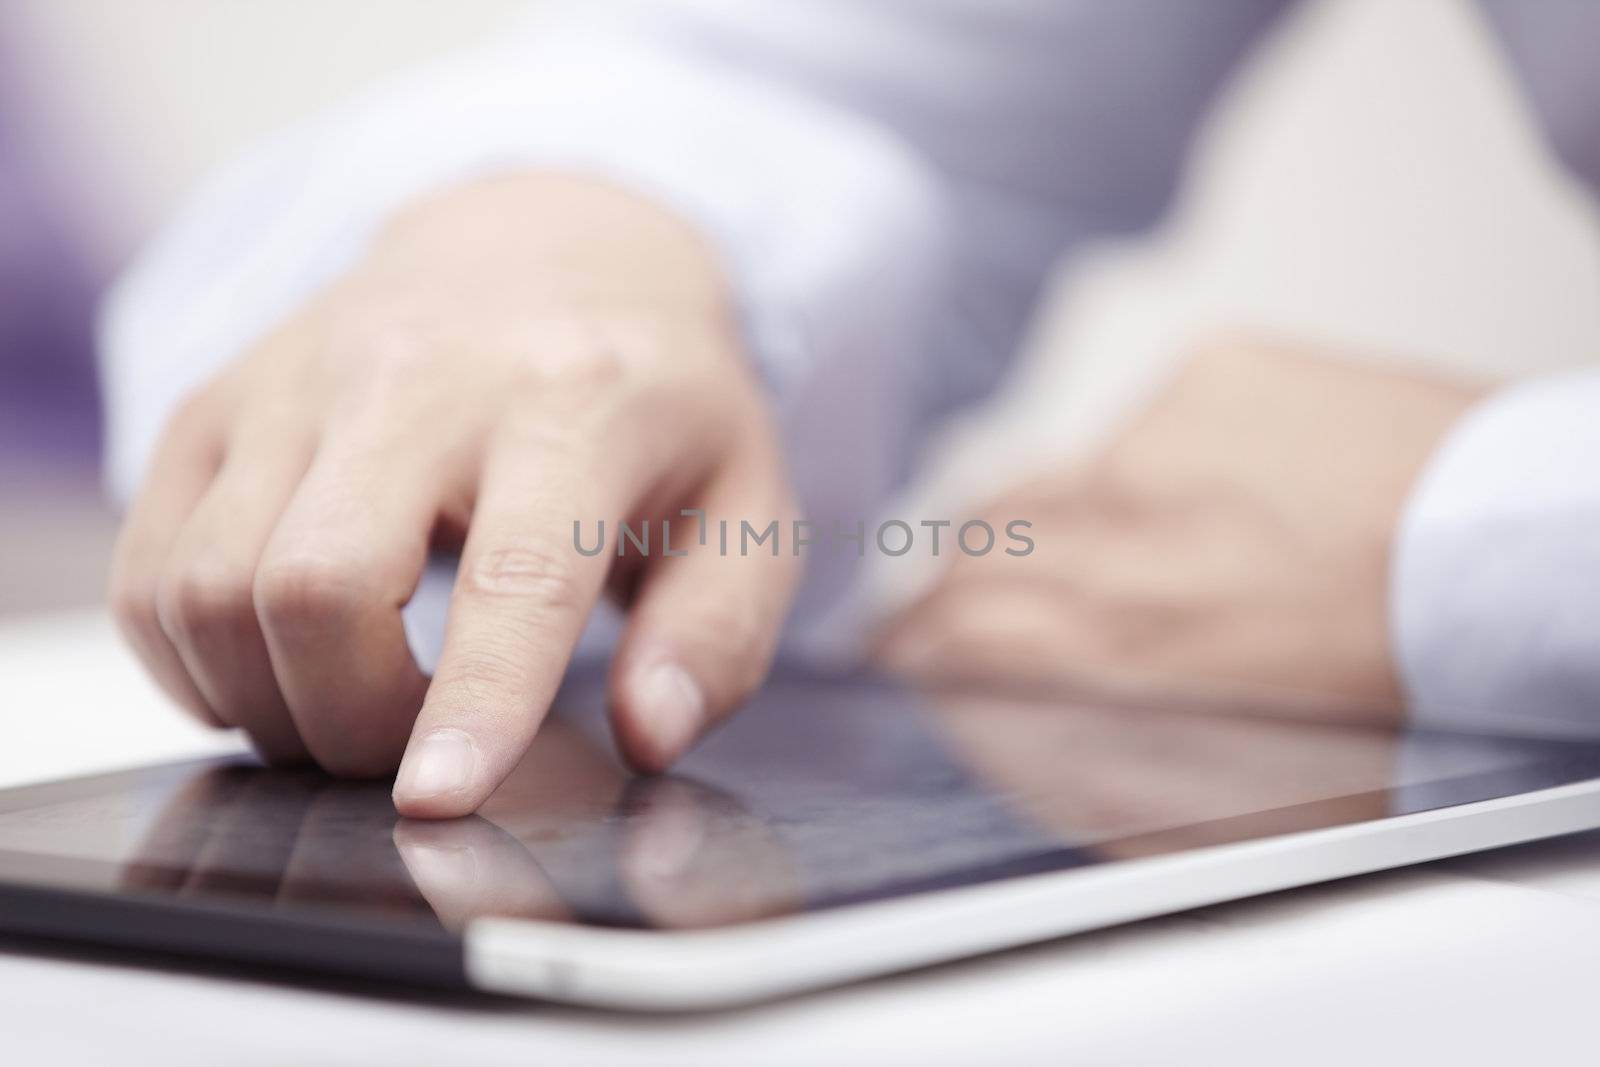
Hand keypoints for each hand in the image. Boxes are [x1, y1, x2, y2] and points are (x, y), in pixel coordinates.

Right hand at [109, 175, 798, 816]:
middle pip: (315, 588)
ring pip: (206, 589)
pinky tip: (274, 661)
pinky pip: (148, 572)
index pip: (512, 575)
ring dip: (266, 701)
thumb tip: (649, 734)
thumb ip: (713, 632)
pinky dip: (190, 659)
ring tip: (349, 702)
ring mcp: (298, 382)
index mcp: (575, 404)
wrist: (550, 241)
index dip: (473, 702)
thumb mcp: (743, 504)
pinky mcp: (218, 402)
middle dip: (349, 722)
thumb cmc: (655, 399)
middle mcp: (420, 379)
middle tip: (408, 747)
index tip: (437, 802)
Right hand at [877, 338, 1481, 719]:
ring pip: (1043, 476)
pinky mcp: (1207, 370)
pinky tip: (1196, 485)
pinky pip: (1135, 420)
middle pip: (974, 544)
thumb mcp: (1233, 746)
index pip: (961, 632)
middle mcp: (1119, 532)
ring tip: (1065, 549)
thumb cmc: (1399, 667)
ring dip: (1030, 519)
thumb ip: (1107, 726)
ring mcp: (1156, 436)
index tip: (893, 645)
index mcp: (1124, 642)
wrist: (1520, 551)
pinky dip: (1144, 458)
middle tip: (929, 598)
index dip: (912, 641)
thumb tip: (1019, 714)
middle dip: (940, 578)